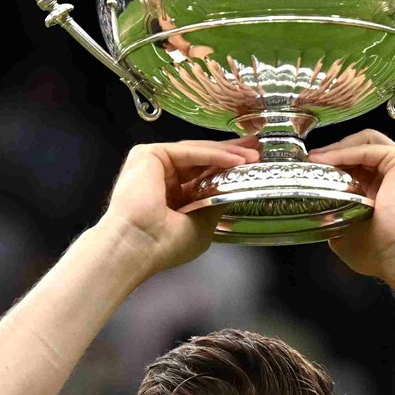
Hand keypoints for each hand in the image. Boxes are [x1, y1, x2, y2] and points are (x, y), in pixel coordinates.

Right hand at [97, 139, 258, 276]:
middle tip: (256, 147)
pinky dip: (213, 155)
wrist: (137, 246)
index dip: (226, 168)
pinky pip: (188, 151)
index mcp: (169, 196)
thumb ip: (217, 205)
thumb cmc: (162, 246)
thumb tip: (237, 189)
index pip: (201, 175)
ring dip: (226, 153)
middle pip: (200, 159)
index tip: (251, 164)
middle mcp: (159, 178)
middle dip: (231, 153)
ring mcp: (152, 165)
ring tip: (252, 155)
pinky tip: (235, 160)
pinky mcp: (148, 155)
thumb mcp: (201, 226)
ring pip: (196, 153)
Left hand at [308, 130, 394, 278]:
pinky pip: (368, 148)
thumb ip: (336, 214)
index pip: (358, 161)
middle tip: (311, 159)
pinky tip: (327, 161)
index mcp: (386, 187)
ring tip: (316, 158)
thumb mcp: (348, 228)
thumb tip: (318, 213)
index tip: (311, 166)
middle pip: (362, 145)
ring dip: (338, 148)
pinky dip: (345, 152)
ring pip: (366, 141)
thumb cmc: (379, 251)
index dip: (334, 160)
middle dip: (335, 149)